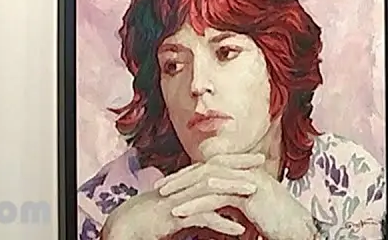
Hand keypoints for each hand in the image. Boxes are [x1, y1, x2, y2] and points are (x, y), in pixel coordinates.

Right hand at [101, 154, 266, 239]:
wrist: (125, 226)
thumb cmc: (149, 218)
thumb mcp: (177, 207)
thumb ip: (196, 203)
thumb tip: (215, 206)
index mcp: (185, 182)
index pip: (214, 165)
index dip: (234, 159)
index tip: (255, 158)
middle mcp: (183, 185)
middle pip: (215, 169)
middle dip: (239, 164)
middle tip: (262, 161)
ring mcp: (179, 198)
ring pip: (211, 189)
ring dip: (234, 189)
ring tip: (255, 190)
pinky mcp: (175, 216)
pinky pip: (202, 217)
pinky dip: (222, 223)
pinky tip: (238, 230)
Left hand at [155, 153, 317, 239]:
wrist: (298, 230)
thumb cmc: (277, 223)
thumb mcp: (251, 209)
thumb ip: (235, 203)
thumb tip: (217, 207)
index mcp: (245, 171)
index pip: (211, 168)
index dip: (189, 174)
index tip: (170, 183)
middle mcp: (246, 170)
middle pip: (206, 168)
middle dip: (181, 177)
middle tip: (160, 186)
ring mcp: (249, 179)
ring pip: (207, 180)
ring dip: (183, 188)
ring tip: (164, 197)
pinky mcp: (249, 193)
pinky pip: (216, 197)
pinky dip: (195, 204)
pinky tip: (180, 212)